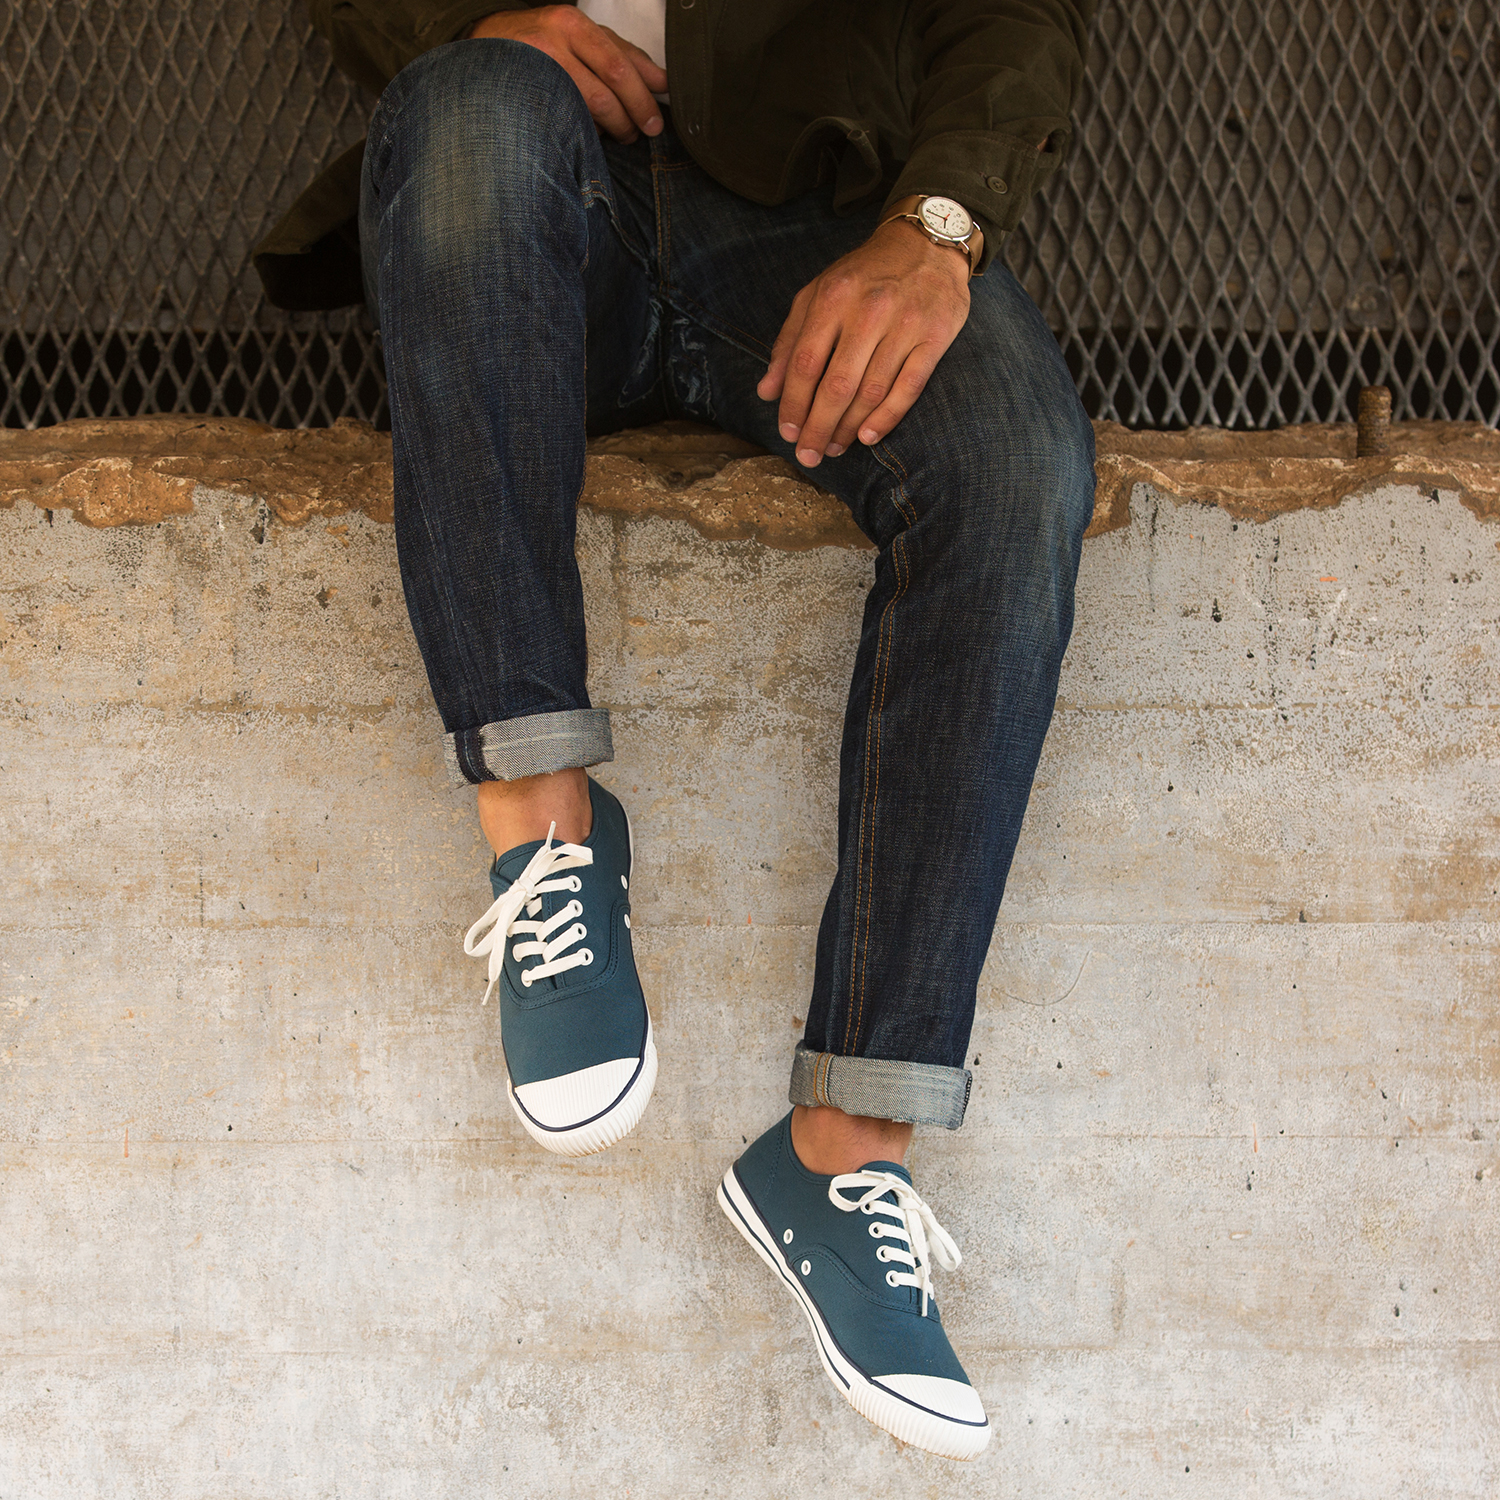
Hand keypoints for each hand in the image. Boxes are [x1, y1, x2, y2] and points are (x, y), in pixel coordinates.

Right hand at [468, 6, 666, 142]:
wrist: (487, 42)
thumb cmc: (546, 39)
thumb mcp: (585, 35)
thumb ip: (625, 54)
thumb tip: (663, 83)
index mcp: (573, 24)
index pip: (618, 67)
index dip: (642, 98)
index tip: (656, 119)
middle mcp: (551, 45)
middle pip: (604, 94)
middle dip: (629, 118)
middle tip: (641, 132)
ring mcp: (534, 74)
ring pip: (585, 114)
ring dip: (611, 129)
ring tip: (620, 133)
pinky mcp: (523, 100)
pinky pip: (564, 124)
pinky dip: (586, 133)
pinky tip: (591, 132)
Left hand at [757, 219, 970, 466]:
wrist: (926, 244)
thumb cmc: (864, 275)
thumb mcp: (817, 295)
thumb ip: (789, 341)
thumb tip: (766, 392)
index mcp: (833, 298)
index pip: (805, 364)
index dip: (793, 405)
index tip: (787, 433)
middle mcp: (869, 310)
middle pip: (837, 385)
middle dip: (818, 427)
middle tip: (809, 455)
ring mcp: (905, 324)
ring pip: (872, 391)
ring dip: (849, 428)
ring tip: (834, 448)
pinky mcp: (935, 336)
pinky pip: (909, 387)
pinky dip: (887, 417)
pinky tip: (868, 436)